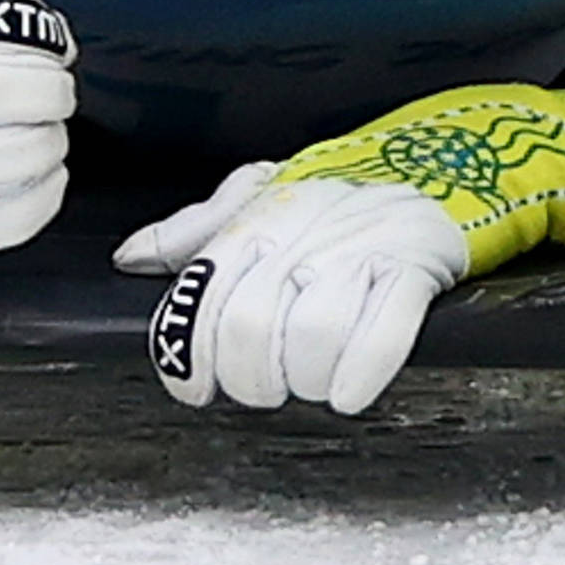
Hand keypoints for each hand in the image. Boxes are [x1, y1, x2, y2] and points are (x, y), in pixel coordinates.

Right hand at [0, 0, 75, 252]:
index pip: (3, 27)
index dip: (40, 33)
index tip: (30, 39)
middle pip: (20, 95)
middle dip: (51, 89)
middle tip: (42, 87)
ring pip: (22, 157)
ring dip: (48, 143)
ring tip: (33, 130)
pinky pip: (14, 218)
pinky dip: (40, 195)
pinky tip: (26, 172)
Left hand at [116, 165, 469, 414]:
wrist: (432, 172)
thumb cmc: (334, 200)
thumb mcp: (258, 198)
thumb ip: (193, 231)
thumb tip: (131, 258)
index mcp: (255, 224)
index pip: (198, 295)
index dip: (187, 356)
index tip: (194, 387)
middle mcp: (300, 237)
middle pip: (249, 326)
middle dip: (249, 378)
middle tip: (262, 389)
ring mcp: (358, 254)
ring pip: (313, 336)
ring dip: (308, 379)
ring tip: (312, 381)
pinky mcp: (411, 271)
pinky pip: (383, 334)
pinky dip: (361, 374)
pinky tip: (350, 392)